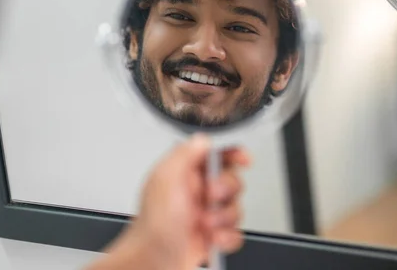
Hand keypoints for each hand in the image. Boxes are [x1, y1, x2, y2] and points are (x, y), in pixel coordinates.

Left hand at [89, 133, 249, 269]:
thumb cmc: (154, 223)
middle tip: (212, 197)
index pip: (213, 154)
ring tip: (206, 223)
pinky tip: (214, 238)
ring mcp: (205, 213)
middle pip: (231, 179)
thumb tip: (203, 139)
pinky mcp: (212, 235)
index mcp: (183, 172)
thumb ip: (185, 154)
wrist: (153, 260)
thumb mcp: (167, 178)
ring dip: (225, 217)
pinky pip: (235, 232)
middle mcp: (195, 191)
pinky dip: (228, 237)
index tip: (242, 158)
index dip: (231, 153)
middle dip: (227, 189)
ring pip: (235, 207)